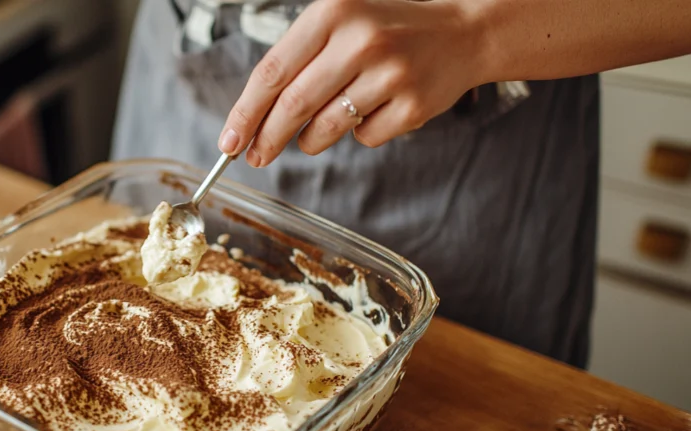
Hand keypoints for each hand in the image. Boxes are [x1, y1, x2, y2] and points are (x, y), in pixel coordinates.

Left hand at [217, 0, 485, 165]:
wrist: (462, 33)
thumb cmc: (385, 29)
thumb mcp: (338, 23)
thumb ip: (296, 61)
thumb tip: (250, 120)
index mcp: (332, 12)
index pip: (272, 72)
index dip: (245, 112)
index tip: (228, 141)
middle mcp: (361, 40)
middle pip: (294, 105)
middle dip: (267, 138)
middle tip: (255, 157)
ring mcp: (391, 73)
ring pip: (325, 129)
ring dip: (310, 139)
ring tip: (315, 131)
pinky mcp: (414, 104)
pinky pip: (365, 138)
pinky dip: (358, 134)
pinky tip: (372, 110)